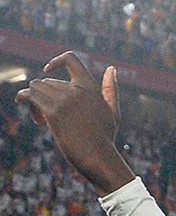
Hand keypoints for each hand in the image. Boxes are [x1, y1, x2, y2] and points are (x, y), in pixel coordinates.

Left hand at [15, 52, 133, 194]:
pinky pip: (29, 97)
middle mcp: (76, 90)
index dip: (56, 61)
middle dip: (43, 96)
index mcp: (90, 87)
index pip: (71, 59)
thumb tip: (111, 68)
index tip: (46, 70)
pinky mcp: (53, 113)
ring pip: (35, 87)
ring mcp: (65, 100)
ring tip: (41, 119)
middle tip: (45, 117)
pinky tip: (33, 116)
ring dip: (34, 100)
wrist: (98, 156)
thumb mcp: (112, 110)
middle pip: (47, 81)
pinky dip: (24, 101)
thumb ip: (110, 89)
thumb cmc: (105, 137)